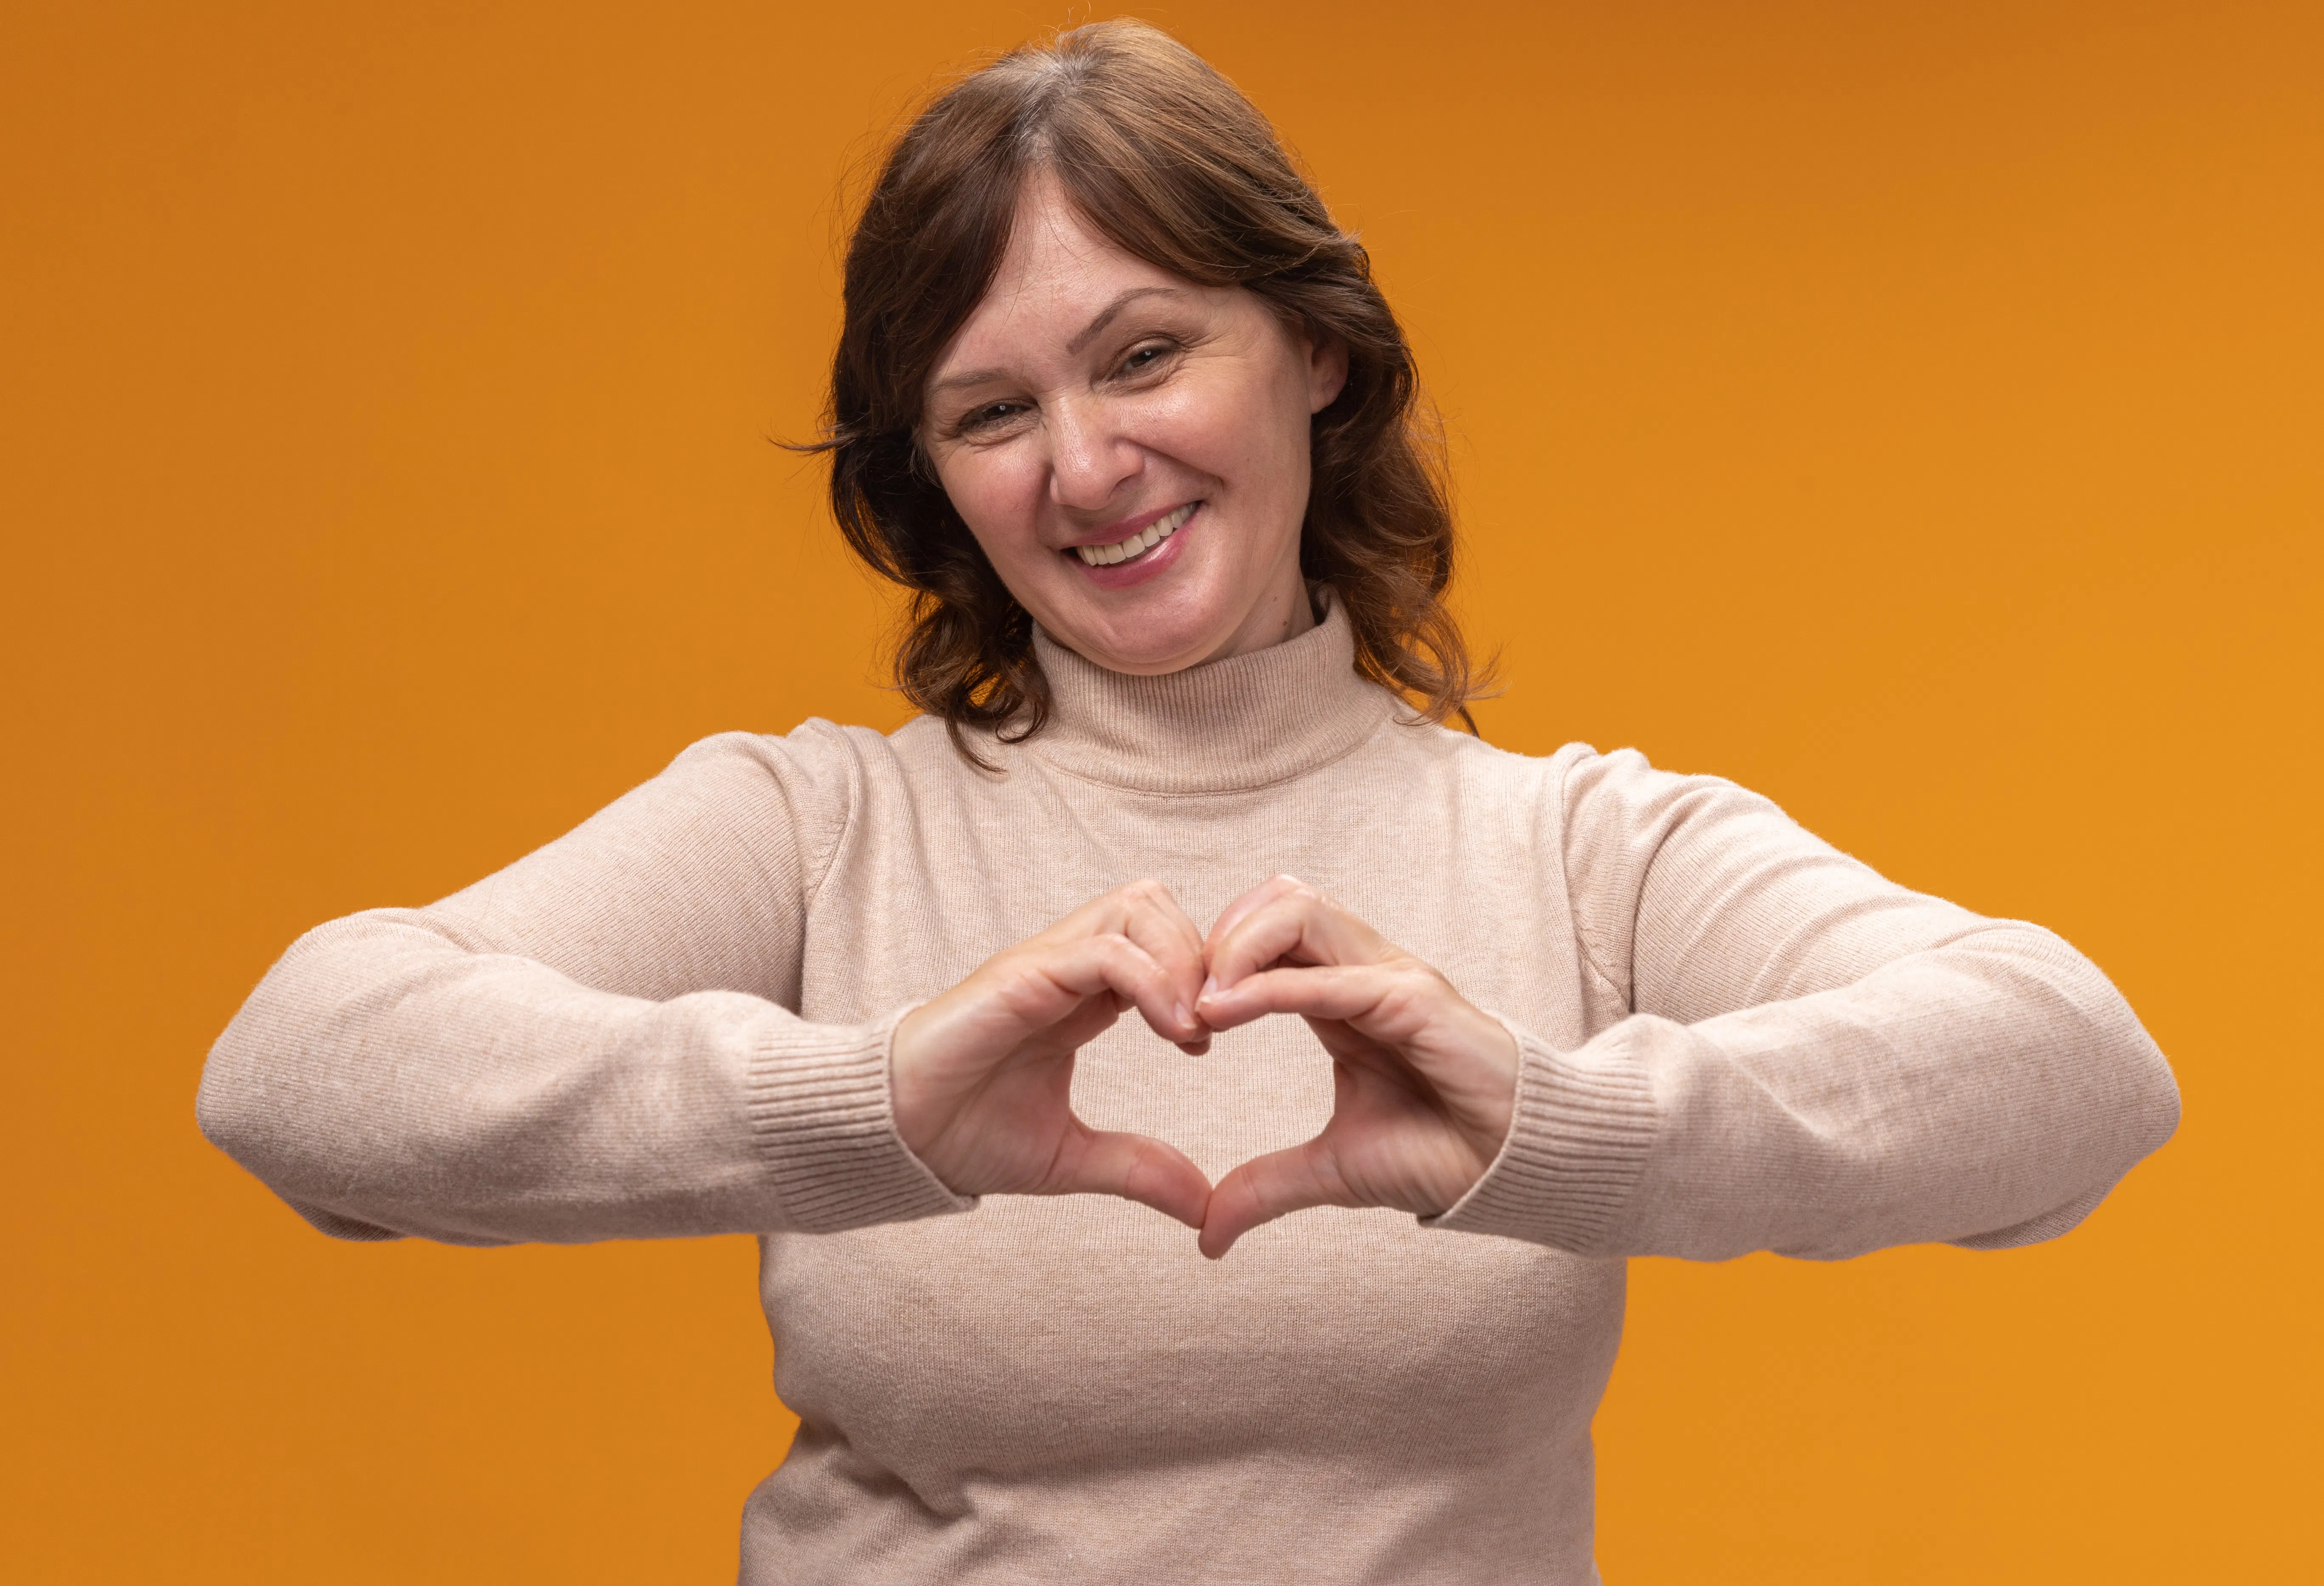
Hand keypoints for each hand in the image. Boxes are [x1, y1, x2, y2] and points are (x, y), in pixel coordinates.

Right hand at [890, 880, 1214, 1228]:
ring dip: (1182, 960)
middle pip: (1155, 905)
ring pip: (1137, 908)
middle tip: (1211, 1024)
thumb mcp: (1072, 1158)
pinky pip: (1105, 951)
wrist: (897, 1139)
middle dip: (1199, 955)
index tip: (1207, 1044)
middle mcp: (1067, 967)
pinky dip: (1153, 981)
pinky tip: (1174, 1031)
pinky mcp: (1021, 976)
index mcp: (1081, 997)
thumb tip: (1204, 1206)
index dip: (1197, 980)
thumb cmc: (966, 1134)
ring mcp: (1044, 965)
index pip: (1159, 943)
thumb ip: (1139, 1170)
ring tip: (1192, 1028)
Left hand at [1193, 876, 1519, 1257]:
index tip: (1171, 1014)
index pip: (1266, 929)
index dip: (1212, 957)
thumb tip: (1206, 1235)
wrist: (1513, 1169)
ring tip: (1197, 1003)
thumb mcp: (1330, 1169)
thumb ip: (1265, 1188)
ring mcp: (1392, 976)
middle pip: (1277, 899)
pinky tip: (1220, 1013)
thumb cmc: (1440, 1152)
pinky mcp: (1415, 1000)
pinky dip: (1269, 986)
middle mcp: (1364, 969)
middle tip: (1176, 999)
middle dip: (1215, 936)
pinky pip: (1332, 975)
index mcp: (1340, 992)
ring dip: (1235, 948)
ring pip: (1299, 911)